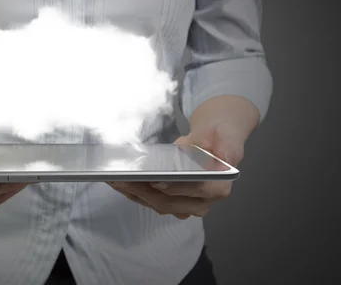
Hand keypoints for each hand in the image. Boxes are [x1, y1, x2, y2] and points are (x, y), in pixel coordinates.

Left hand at [108, 120, 245, 219]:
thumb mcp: (226, 136)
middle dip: (143, 191)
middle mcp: (202, 202)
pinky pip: (150, 200)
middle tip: (122, 179)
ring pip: (156, 204)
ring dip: (133, 193)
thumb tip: (213, 152)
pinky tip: (119, 182)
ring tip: (114, 179)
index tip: (156, 181)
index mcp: (218, 187)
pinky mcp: (172, 202)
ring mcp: (186, 205)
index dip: (176, 187)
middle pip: (169, 202)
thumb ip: (225, 145)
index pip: (196, 191)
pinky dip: (133, 192)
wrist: (213, 140)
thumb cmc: (218, 137)